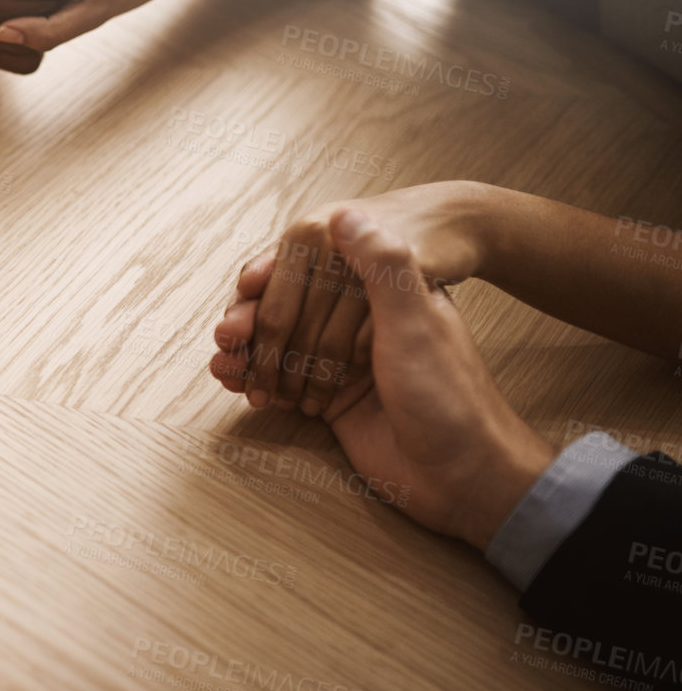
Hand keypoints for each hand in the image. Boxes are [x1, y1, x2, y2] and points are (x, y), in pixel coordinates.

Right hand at [230, 209, 554, 549]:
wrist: (468, 477)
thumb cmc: (451, 398)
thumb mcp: (417, 324)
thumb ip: (383, 268)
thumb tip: (346, 213)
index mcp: (383, 297)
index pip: (313, 278)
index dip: (273, 286)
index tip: (244, 295)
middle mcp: (361, 326)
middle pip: (290, 313)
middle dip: (252, 326)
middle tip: (226, 339)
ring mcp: (345, 365)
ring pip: (281, 349)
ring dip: (248, 356)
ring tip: (223, 367)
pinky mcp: (334, 401)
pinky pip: (284, 384)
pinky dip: (257, 383)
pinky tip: (237, 386)